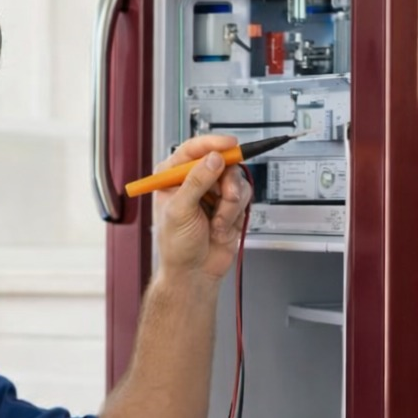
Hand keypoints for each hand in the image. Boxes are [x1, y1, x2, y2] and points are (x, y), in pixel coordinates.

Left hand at [153, 134, 252, 281]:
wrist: (195, 273)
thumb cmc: (177, 246)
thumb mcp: (180, 211)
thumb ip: (197, 181)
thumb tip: (213, 159)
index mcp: (173, 177)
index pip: (193, 149)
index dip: (212, 144)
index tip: (229, 145)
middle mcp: (195, 181)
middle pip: (221, 161)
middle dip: (226, 181)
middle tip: (225, 195)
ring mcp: (213, 192)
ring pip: (235, 179)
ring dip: (230, 202)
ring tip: (218, 220)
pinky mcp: (230, 205)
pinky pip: (244, 195)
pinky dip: (235, 212)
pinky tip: (221, 226)